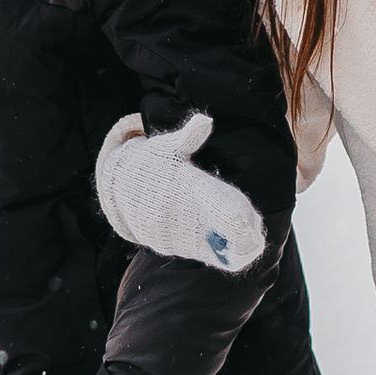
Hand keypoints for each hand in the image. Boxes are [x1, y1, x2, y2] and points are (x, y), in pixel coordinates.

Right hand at [93, 111, 267, 275]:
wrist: (119, 190)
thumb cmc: (153, 165)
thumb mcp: (166, 147)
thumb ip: (188, 137)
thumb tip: (205, 120)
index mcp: (178, 185)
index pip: (208, 199)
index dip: (231, 213)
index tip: (250, 220)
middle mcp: (172, 212)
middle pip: (212, 228)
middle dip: (237, 232)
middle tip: (255, 227)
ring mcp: (168, 231)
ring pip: (207, 245)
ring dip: (231, 245)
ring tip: (250, 238)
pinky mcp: (166, 245)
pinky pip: (196, 254)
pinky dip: (217, 253)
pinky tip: (234, 249)